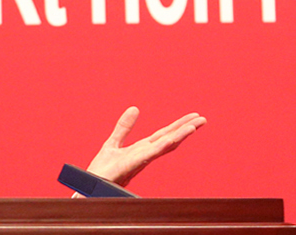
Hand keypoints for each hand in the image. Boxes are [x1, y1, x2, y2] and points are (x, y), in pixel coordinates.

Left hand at [85, 107, 205, 186]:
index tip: (193, 118)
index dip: (178, 126)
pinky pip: (150, 154)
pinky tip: (171, 140)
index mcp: (142, 149)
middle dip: (185, 129)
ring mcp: (140, 160)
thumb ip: (124, 127)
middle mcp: (145, 154)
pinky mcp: (132, 165)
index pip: (164, 135)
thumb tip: (135, 108)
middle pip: (169, 138)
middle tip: (203, 119)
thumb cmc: (103, 170)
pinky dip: (161, 146)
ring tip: (194, 126)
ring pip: (164, 146)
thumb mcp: (113, 142)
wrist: (92, 185)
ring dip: (179, 136)